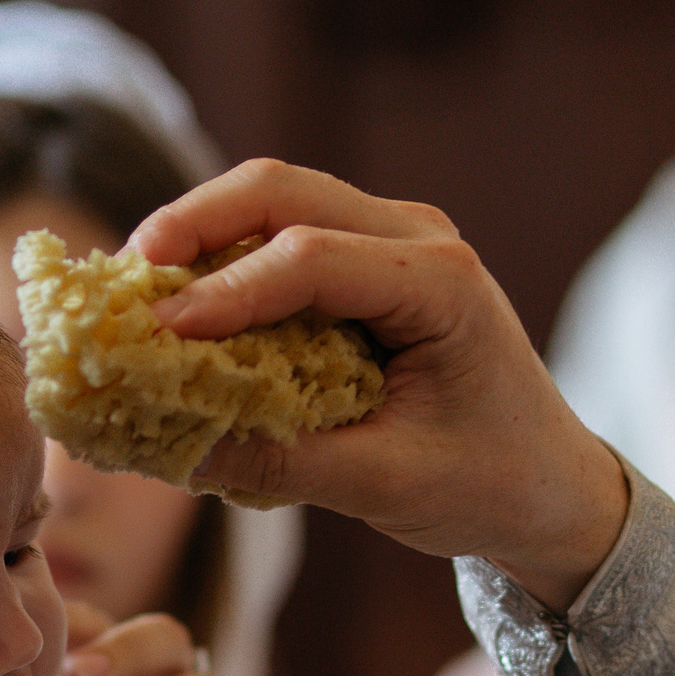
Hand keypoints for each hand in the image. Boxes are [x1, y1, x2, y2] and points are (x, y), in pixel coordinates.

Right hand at [131, 159, 630, 609]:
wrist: (551, 485)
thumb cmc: (488, 484)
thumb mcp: (387, 485)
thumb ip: (282, 463)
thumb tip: (171, 449)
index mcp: (442, 283)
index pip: (311, 258)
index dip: (225, 292)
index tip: (155, 332)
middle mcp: (417, 238)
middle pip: (280, 190)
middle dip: (192, 225)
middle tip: (123, 278)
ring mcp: (390, 240)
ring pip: (273, 200)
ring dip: (198, 236)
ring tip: (133, 290)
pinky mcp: (363, 262)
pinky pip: (278, 237)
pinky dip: (220, 261)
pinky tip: (173, 304)